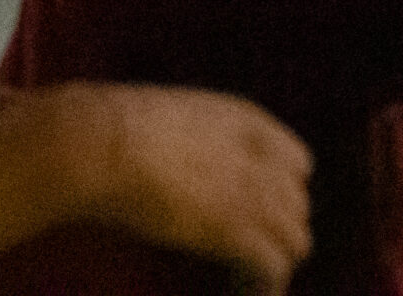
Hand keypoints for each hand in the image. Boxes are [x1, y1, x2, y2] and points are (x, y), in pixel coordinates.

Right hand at [60, 83, 311, 289]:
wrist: (105, 144)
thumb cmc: (112, 133)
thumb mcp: (168, 122)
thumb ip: (187, 143)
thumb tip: (162, 163)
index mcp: (251, 125)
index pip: (297, 164)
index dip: (280, 192)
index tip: (257, 214)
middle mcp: (263, 159)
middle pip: (297, 207)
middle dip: (276, 234)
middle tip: (246, 259)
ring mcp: (253, 194)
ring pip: (295, 240)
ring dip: (272, 264)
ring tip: (243, 283)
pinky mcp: (233, 230)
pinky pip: (272, 267)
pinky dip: (263, 286)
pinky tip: (242, 294)